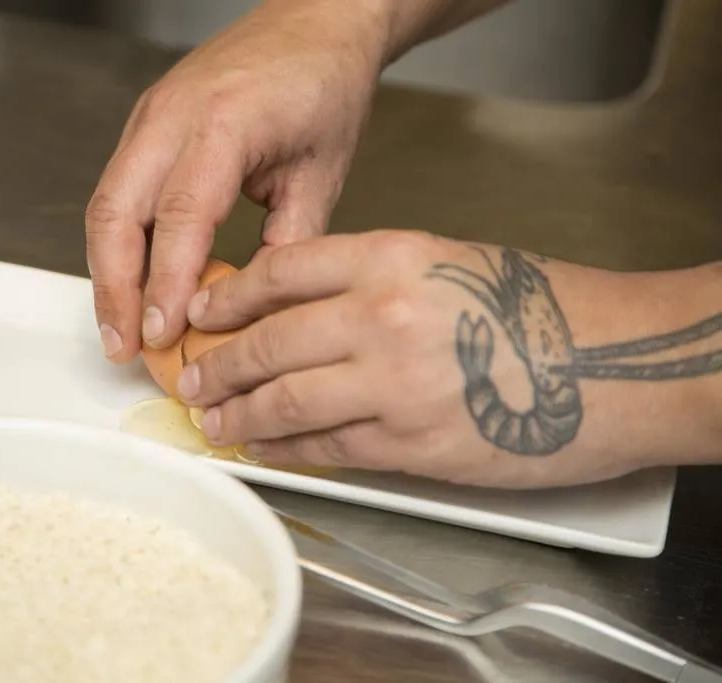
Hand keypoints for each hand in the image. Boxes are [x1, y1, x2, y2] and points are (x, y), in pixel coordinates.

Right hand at [85, 0, 389, 361]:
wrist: (316, 20)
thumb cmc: (325, 83)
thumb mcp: (322, 173)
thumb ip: (287, 244)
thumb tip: (254, 307)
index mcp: (225, 122)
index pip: (180, 216)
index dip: (165, 283)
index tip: (164, 336)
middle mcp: (173, 114)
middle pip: (116, 211)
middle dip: (114, 289)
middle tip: (125, 347)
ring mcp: (151, 116)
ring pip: (105, 204)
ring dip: (106, 272)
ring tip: (119, 329)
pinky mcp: (146, 124)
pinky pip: (117, 190)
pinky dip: (117, 243)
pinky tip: (129, 283)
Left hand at [172, 230, 672, 488]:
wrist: (617, 366)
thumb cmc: (543, 309)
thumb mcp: (453, 261)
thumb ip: (374, 279)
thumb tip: (302, 309)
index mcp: (393, 256)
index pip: (281, 271)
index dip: (229, 296)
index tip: (201, 311)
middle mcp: (383, 315)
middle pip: (269, 341)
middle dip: (217, 364)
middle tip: (191, 376)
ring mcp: (393, 383)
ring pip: (286, 401)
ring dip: (238, 415)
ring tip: (212, 421)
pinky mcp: (410, 444)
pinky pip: (326, 448)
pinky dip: (284, 451)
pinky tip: (262, 450)